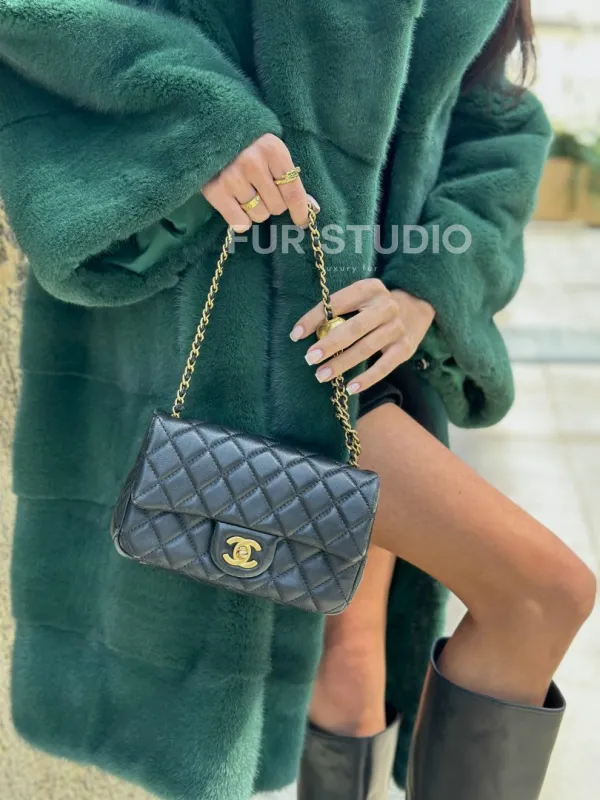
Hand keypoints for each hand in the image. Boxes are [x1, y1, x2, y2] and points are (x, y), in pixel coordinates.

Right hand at [201, 133, 315, 231]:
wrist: (213, 131)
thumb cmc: (250, 145)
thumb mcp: (273, 152)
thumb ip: (291, 178)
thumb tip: (313, 208)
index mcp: (272, 150)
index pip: (293, 192)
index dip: (300, 211)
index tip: (303, 222)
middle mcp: (253, 164)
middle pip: (277, 207)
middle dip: (273, 203)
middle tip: (262, 189)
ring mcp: (233, 177)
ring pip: (259, 216)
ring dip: (256, 210)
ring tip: (247, 192)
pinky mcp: (215, 191)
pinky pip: (239, 222)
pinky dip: (241, 220)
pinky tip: (236, 205)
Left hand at [289, 280, 434, 393]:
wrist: (416, 307)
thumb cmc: (372, 306)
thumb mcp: (359, 298)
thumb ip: (338, 311)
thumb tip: (305, 334)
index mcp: (369, 288)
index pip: (337, 303)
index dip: (315, 318)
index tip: (296, 335)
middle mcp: (386, 306)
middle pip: (354, 328)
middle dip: (329, 344)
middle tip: (309, 358)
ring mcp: (397, 328)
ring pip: (367, 348)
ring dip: (342, 364)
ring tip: (321, 375)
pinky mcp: (405, 348)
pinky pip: (384, 367)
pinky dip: (367, 379)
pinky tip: (350, 388)